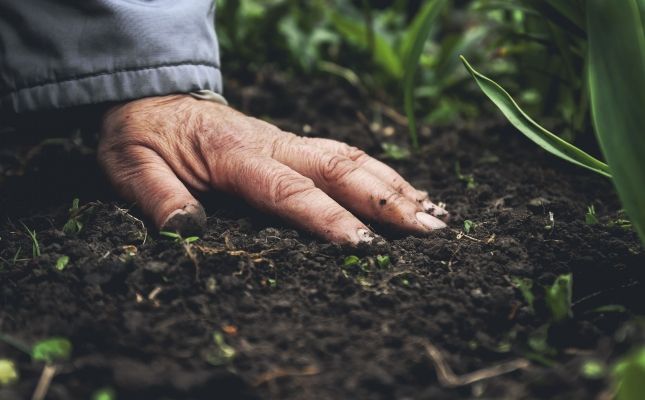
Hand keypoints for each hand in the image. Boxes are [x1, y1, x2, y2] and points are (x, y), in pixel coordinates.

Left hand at [97, 95, 446, 243]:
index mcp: (234, 154)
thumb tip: (188, 232)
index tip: (363, 247)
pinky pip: (345, 156)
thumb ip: (157, 197)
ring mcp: (287, 141)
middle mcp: (272, 144)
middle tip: (431, 232)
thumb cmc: (143, 137)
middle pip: (339, 168)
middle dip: (387, 201)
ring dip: (395, 185)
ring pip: (351, 158)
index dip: (326, 218)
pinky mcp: (293, 144)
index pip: (288, 190)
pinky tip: (406, 193)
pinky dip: (382, 174)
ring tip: (435, 214)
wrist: (153, 98)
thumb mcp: (130, 167)